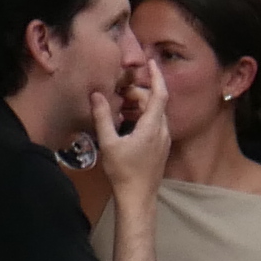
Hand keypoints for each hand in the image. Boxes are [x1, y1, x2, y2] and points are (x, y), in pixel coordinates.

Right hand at [89, 63, 170, 192]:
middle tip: (121, 91)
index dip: (156, 76)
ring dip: (142, 104)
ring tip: (123, 105)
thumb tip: (96, 95)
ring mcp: (164, 140)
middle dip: (140, 92)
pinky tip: (128, 122)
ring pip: (156, 113)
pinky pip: (155, 124)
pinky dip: (144, 116)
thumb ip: (103, 117)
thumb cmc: (123, 172)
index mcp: (152, 126)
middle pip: (156, 102)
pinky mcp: (161, 148)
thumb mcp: (108, 143)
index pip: (160, 94)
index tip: (150, 62)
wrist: (138, 198)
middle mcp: (163, 130)